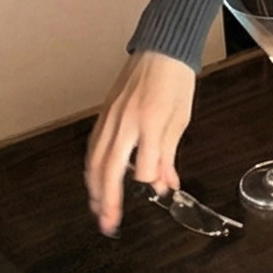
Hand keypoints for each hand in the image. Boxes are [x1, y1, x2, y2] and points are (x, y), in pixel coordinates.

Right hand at [85, 50, 197, 234]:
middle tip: (108, 224)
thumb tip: (164, 184)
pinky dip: (91, 167)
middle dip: (107, 200)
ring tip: (97, 209)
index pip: (144, 168)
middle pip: (110, 170)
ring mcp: (111, 118)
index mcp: (151, 123)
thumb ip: (169, 154)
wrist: (161, 47)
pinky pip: (93, 146)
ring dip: (94, 188)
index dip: (150, 183)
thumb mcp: (181, 119)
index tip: (157, 191)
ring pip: (95, 160)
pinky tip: (94, 180)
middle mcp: (126, 123)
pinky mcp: (104, 114)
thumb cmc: (176, 81)